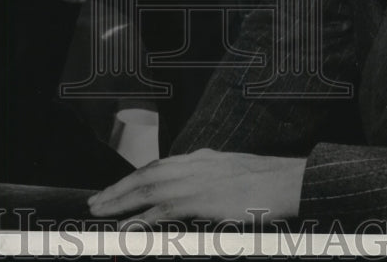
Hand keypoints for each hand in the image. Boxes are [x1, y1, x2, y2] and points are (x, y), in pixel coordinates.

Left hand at [87, 148, 305, 225]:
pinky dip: (142, 218)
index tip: (119, 187)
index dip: (136, 177)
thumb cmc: (270, 183)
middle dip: (119, 187)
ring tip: (101, 210)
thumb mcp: (235, 174)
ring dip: (121, 200)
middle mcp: (195, 165)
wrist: (289, 181)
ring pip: (148, 188)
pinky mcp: (202, 200)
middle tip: (97, 200)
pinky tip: (127, 228)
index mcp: (203, 158)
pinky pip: (164, 210)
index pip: (160, 165)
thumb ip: (213, 180)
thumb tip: (200, 196)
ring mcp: (197, 181)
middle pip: (147, 174)